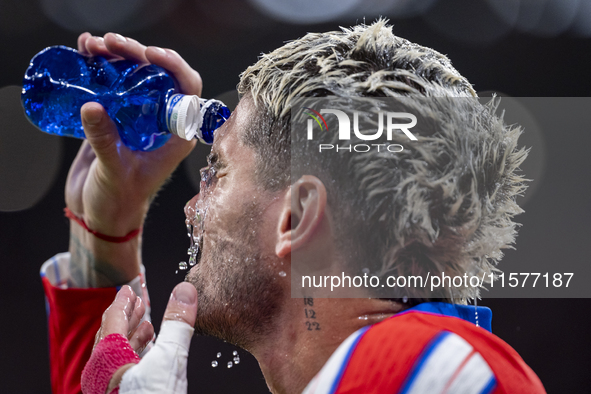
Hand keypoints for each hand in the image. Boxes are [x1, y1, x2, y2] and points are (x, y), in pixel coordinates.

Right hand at [66, 33, 201, 285]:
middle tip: (111, 43)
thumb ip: (106, 141)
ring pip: (135, 78)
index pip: (187, 91)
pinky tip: (87, 54)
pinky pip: (113, 87)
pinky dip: (102, 68)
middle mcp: (161, 123)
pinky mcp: (116, 119)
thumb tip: (92, 106)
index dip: (174, 66)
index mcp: (176, 135)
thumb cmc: (119, 202)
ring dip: (117, 57)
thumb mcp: (115, 171)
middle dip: (137, 55)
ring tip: (93, 45)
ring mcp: (139, 119)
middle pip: (158, 77)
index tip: (150, 55)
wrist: (101, 216)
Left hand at [89, 283, 197, 392]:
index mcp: (108, 357)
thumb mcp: (170, 360)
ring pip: (115, 354)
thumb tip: (184, 291)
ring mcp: (104, 389)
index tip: (130, 289)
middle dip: (128, 317)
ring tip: (150, 327)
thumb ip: (177, 324)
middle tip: (141, 303)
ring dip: (132, 336)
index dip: (124, 301)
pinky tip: (148, 357)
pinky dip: (134, 355)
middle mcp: (100, 372)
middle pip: (111, 334)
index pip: (114, 318)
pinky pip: (119, 369)